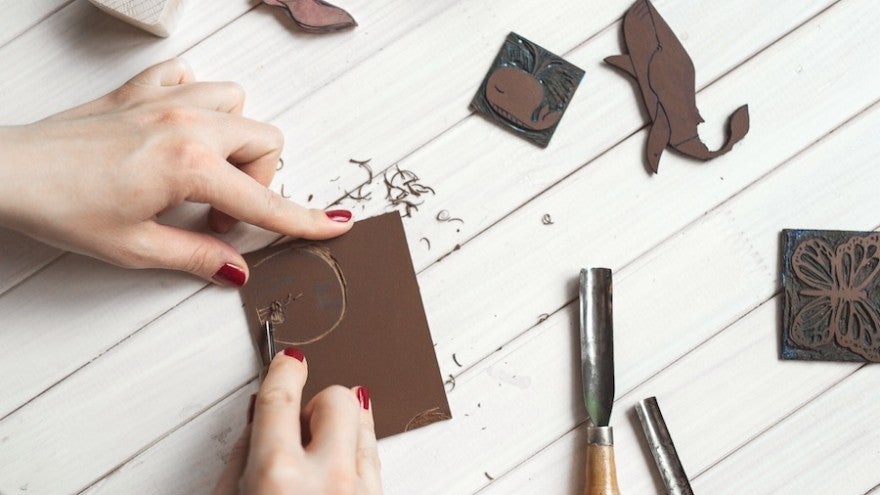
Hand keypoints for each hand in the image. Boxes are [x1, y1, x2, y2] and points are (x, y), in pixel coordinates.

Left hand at [0, 58, 352, 285]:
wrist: (6, 171)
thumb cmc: (62, 208)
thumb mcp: (136, 248)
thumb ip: (199, 256)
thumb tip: (236, 269)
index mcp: (191, 165)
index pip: (265, 201)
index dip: (305, 221)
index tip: (335, 226)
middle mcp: (189, 124)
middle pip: (267, 141)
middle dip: (260, 180)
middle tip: (221, 214)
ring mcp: (167, 100)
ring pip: (239, 104)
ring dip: (236, 139)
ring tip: (206, 172)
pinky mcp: (142, 90)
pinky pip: (194, 77)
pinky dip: (201, 99)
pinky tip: (182, 128)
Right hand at [214, 348, 382, 494]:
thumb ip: (241, 459)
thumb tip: (258, 421)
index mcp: (279, 476)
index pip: (281, 398)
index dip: (284, 371)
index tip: (288, 360)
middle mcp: (328, 480)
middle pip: (337, 400)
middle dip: (315, 405)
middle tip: (295, 429)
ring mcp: (360, 493)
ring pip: (365, 424)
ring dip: (339, 427)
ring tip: (317, 445)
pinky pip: (374, 458)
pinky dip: (355, 451)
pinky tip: (340, 459)